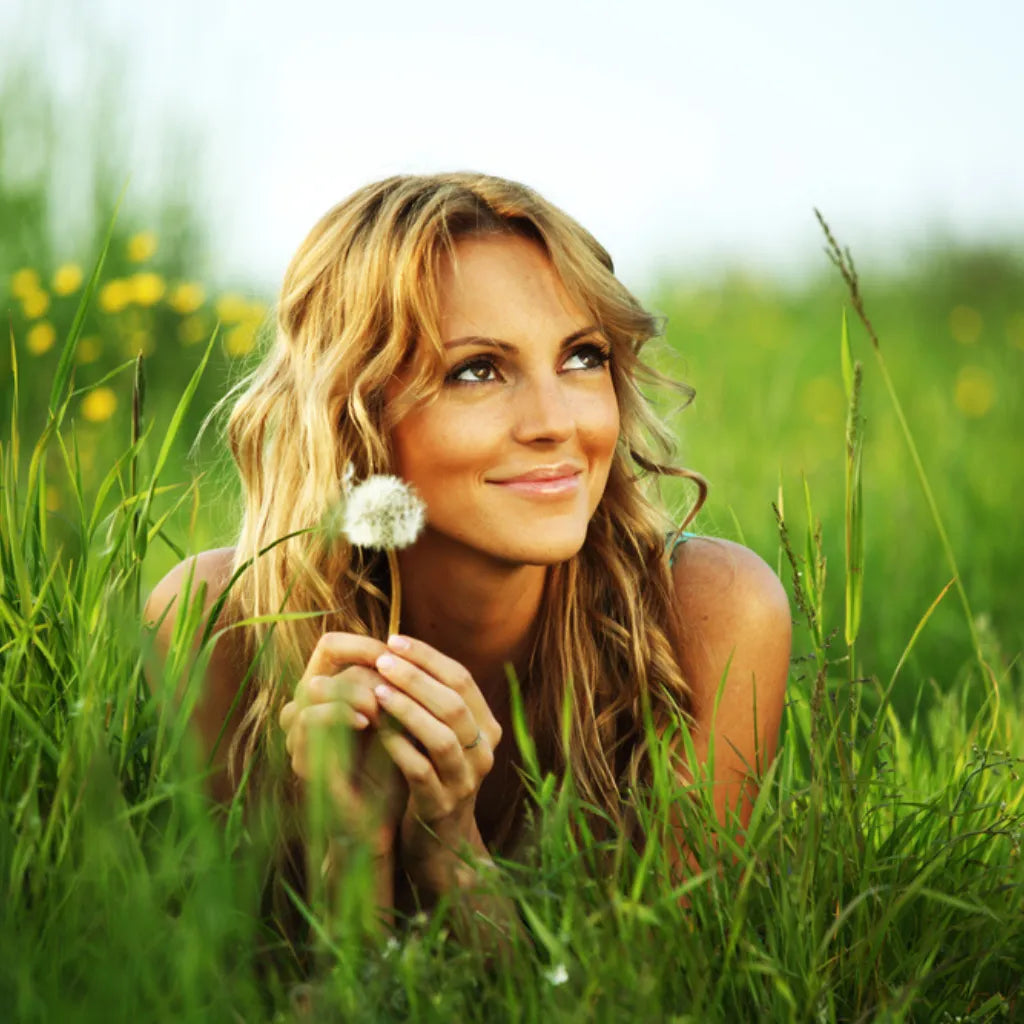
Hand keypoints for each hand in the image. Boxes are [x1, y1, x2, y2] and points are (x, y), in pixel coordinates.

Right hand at [278, 633, 406, 850]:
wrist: (381, 820)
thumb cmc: (392, 765)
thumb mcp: (397, 719)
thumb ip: (394, 688)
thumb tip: (410, 652)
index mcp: (329, 694)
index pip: (331, 646)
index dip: (361, 643)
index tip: (395, 653)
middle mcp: (307, 708)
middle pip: (323, 662)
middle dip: (362, 667)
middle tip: (390, 682)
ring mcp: (299, 733)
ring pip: (312, 687)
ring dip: (352, 690)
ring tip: (380, 705)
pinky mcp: (301, 757)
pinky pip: (308, 719)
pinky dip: (338, 713)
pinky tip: (367, 722)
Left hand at [370, 634, 502, 887]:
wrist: (441, 846)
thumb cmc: (432, 776)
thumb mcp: (441, 737)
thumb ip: (432, 701)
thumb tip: (399, 650)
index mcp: (486, 728)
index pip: (463, 679)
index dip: (428, 657)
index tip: (393, 640)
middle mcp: (483, 753)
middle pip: (454, 703)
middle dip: (416, 677)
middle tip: (381, 659)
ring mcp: (465, 782)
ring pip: (442, 737)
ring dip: (407, 709)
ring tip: (376, 690)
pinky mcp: (441, 808)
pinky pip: (421, 772)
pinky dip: (398, 748)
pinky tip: (375, 731)